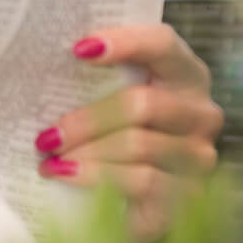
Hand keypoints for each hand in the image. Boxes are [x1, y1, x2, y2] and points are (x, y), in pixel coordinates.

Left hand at [33, 25, 223, 242]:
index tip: (78, 49)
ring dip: (85, 152)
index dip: (125, 42)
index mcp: (183, 75)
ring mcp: (198, 154)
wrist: (124, 199)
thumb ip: (90, 79)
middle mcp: (201, 112)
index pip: (163, 43)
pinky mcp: (188, 193)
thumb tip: (41, 60)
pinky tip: (64, 175)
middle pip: (144, 103)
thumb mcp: (104, 100)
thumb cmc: (109, 134)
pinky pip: (141, 180)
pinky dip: (94, 176)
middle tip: (46, 137)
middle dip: (86, 120)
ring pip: (139, 144)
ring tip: (49, 159)